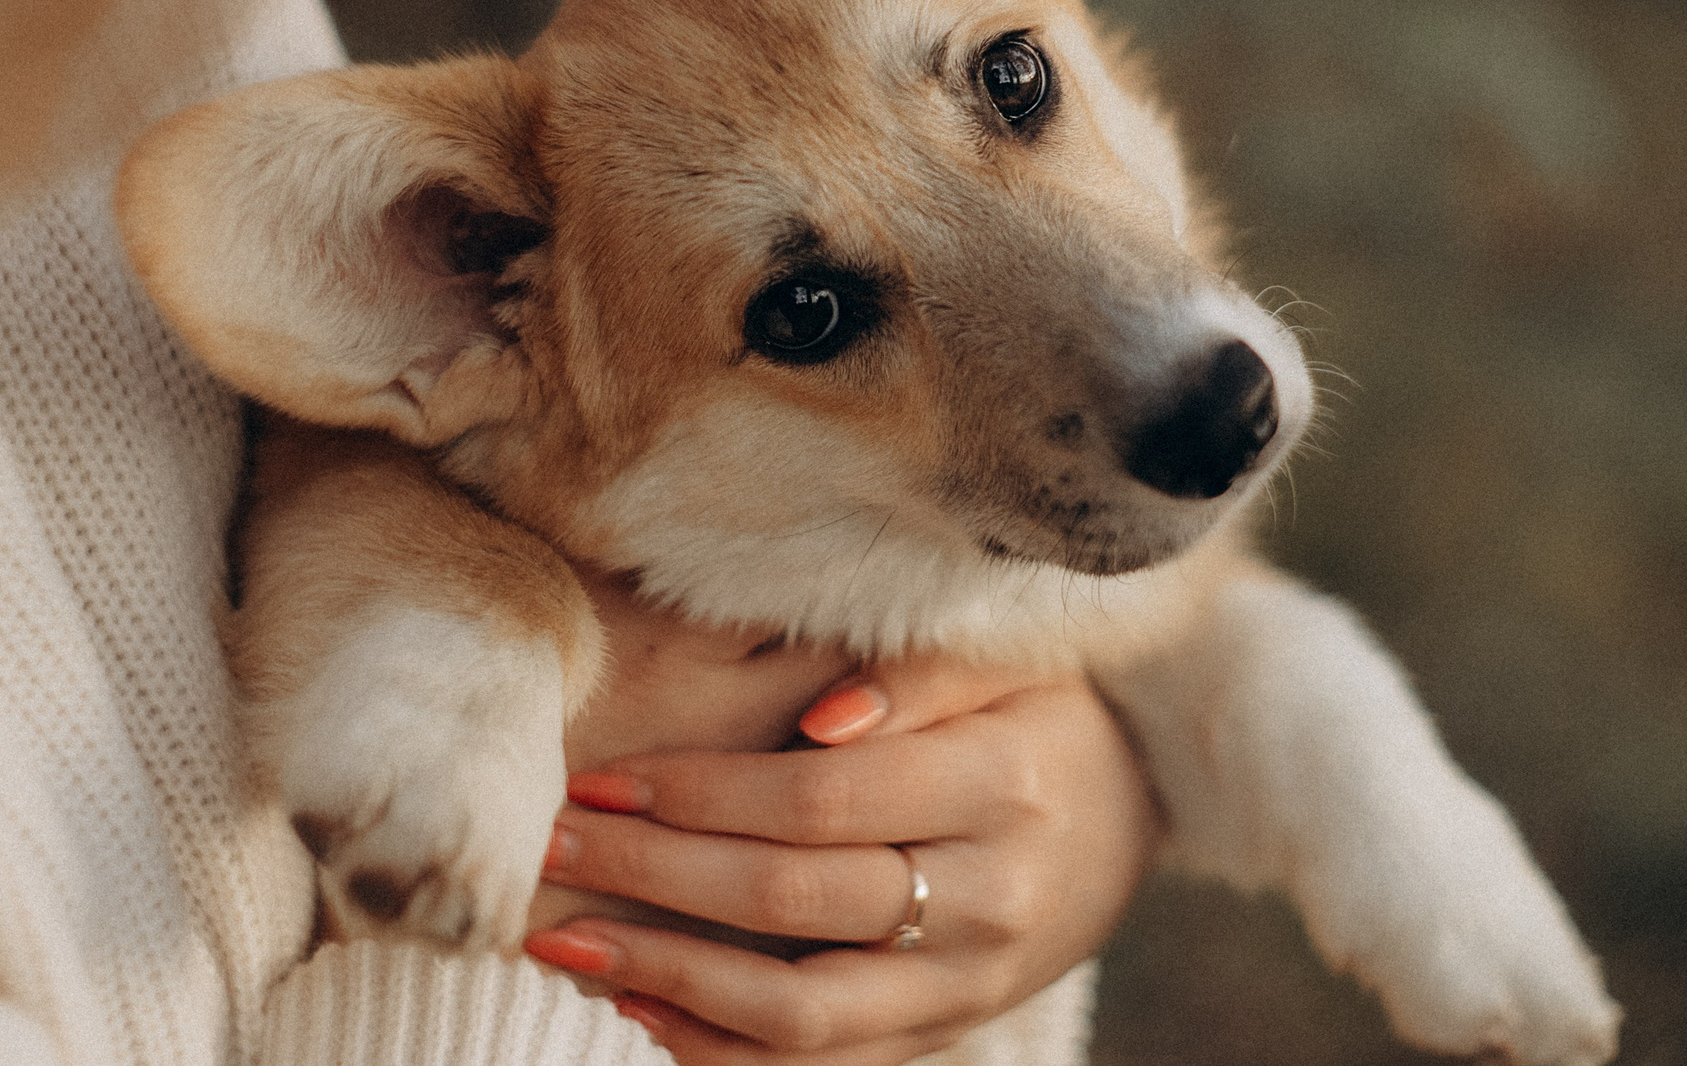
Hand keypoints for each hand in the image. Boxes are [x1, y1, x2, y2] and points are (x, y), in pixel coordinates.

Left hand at [526, 649, 1160, 1065]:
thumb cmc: (1041, 711)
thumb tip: (816, 716)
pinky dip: (718, 1052)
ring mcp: (965, 986)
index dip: (699, 791)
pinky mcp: (943, 1034)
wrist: (1133, 813)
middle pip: (790, 901)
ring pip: (797, 1012)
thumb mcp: (1005, 660)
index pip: (818, 799)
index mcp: (1000, 787)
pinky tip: (636, 1005)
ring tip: (564, 942)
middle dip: (652, 875)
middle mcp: (987, 900)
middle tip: (552, 845)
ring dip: (667, 978)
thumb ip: (916, 670)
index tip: (600, 776)